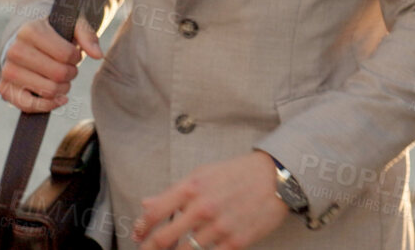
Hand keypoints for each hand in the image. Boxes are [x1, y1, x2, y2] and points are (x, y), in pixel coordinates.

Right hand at [0, 17, 101, 112]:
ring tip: (61, 79)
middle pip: (59, 74)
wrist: (27, 44)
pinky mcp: (5, 89)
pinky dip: (48, 105)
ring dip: (63, 89)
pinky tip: (58, 98)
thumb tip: (98, 55)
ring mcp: (8, 71)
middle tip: (68, 68)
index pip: (67, 54)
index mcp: (29, 30)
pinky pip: (29, 106)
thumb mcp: (72, 26)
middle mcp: (14, 50)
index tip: (73, 54)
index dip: (76, 57)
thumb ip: (87, 36)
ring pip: (48, 91)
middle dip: (71, 73)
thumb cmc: (54, 34)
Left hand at [133, 150, 289, 249]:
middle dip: (151, 248)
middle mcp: (203, 208)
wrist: (277, 178)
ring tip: (176, 249)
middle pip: (164, 239)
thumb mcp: (204, 174)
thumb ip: (174, 191)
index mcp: (192, 188)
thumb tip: (146, 204)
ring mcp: (219, 227)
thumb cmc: (239, 173)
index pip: (154, 214)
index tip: (138, 235)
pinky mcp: (236, 242)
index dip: (141, 228)